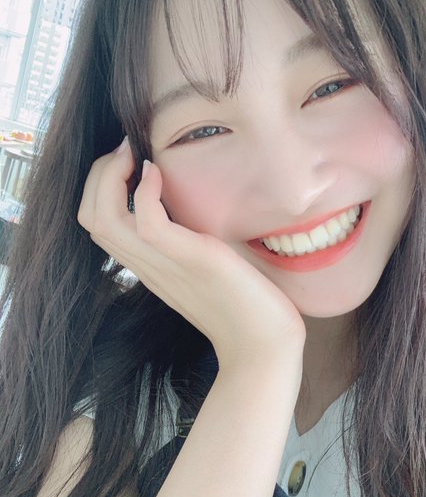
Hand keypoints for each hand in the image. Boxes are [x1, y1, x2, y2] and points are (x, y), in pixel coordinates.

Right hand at [77, 139, 305, 365]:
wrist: (264, 346)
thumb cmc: (243, 305)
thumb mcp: (205, 266)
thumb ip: (187, 244)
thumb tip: (187, 210)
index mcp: (148, 265)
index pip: (97, 223)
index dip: (100, 186)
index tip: (127, 161)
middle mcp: (147, 265)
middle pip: (89, 217)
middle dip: (98, 173)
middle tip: (126, 150)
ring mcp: (165, 264)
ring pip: (104, 218)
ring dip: (110, 175)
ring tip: (134, 155)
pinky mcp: (191, 259)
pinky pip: (147, 222)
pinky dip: (144, 190)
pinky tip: (158, 174)